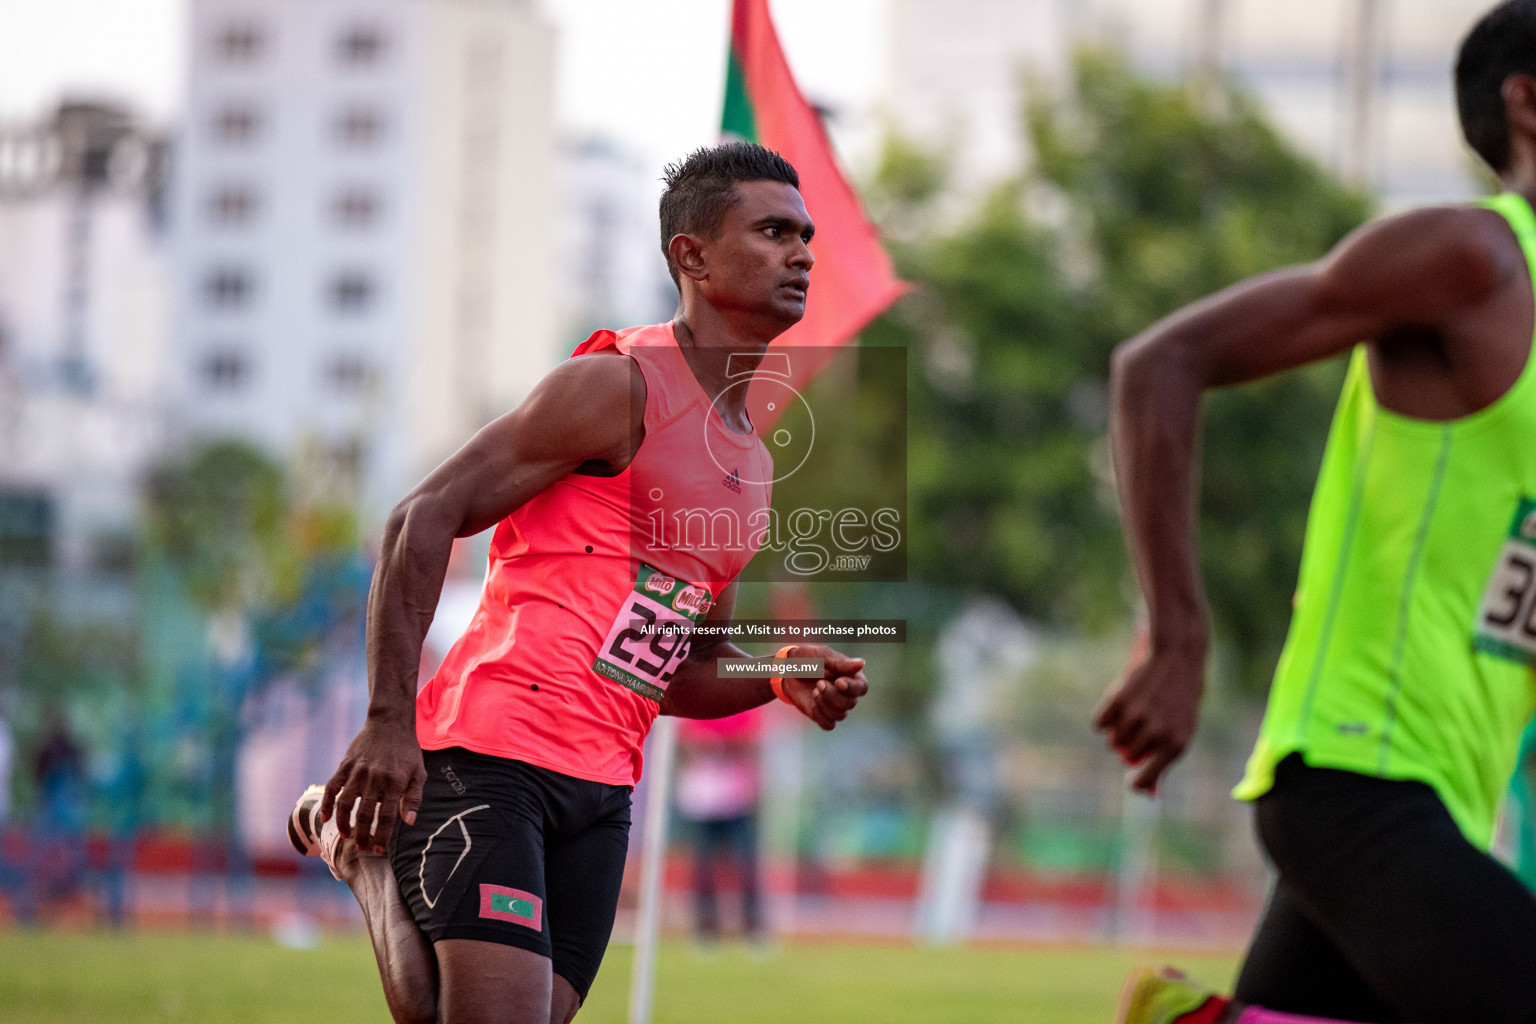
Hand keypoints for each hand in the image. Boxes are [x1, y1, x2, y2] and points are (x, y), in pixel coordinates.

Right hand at [321, 715, 425, 853]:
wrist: (390, 723)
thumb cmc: (407, 751)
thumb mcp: (419, 773)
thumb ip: (414, 797)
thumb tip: (408, 821)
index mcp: (396, 782)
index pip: (388, 816)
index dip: (382, 836)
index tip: (378, 849)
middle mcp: (376, 778)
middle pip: (365, 814)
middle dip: (363, 834)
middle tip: (362, 847)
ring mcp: (358, 771)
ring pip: (345, 803)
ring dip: (344, 823)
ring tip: (346, 835)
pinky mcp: (345, 765)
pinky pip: (332, 788)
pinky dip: (327, 804)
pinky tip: (326, 818)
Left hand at [780, 644, 867, 730]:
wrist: (787, 670)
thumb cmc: (806, 659)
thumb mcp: (822, 656)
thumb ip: (841, 664)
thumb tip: (862, 663)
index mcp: (851, 676)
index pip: (862, 688)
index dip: (852, 688)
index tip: (838, 682)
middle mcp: (846, 693)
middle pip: (850, 703)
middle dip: (832, 695)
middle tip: (818, 683)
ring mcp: (835, 705)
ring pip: (840, 715)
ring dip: (825, 705)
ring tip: (815, 691)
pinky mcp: (823, 715)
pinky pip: (829, 725)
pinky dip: (820, 716)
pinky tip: (813, 704)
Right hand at [1093, 639, 1205, 794]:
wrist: (1178, 660)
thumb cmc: (1181, 702)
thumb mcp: (1180, 733)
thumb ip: (1163, 763)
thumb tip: (1148, 796)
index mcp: (1175, 746)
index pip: (1142, 779)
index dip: (1134, 781)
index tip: (1131, 779)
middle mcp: (1156, 734)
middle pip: (1125, 755)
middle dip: (1129, 745)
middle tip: (1142, 727)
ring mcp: (1137, 716)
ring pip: (1112, 740)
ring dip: (1118, 731)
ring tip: (1134, 714)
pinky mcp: (1120, 699)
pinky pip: (1099, 723)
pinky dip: (1104, 718)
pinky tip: (1118, 706)